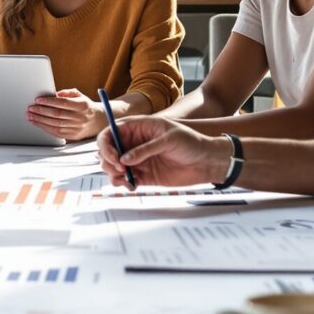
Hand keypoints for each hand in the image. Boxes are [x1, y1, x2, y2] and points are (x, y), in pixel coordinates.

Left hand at [26, 89, 107, 141]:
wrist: (98, 121)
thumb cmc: (85, 106)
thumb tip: (53, 94)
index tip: (38, 100)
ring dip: (40, 120)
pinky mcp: (73, 136)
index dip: (49, 101)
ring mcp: (76, 128)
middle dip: (41, 111)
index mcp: (82, 105)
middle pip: (57, 114)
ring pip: (55, 124)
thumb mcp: (79, 95)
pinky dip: (45, 128)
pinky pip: (57, 132)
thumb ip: (67, 93)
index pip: (63, 103)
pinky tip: (37, 123)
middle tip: (30, 108)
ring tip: (30, 116)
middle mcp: (80, 117)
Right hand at [96, 117, 227, 187]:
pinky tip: (130, 185)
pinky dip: (122, 184)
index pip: (111, 132)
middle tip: (120, 169)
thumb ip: (146, 149)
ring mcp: (137, 160)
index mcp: (138, 128)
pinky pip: (124, 180)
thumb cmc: (191, 142)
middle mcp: (134, 143)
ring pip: (113, 167)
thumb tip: (124, 160)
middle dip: (108, 160)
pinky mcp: (143, 175)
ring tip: (124, 178)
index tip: (114, 156)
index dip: (107, 144)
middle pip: (108, 151)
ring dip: (112, 173)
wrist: (206, 162)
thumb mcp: (169, 139)